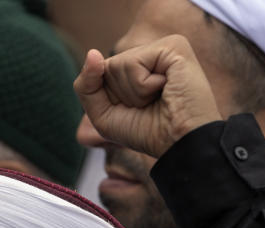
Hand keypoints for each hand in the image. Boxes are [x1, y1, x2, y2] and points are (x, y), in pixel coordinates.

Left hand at [73, 36, 221, 158]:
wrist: (179, 144)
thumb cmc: (147, 132)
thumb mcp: (103, 114)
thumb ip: (86, 85)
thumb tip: (92, 53)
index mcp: (139, 67)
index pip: (100, 72)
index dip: (109, 99)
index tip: (137, 110)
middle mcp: (151, 54)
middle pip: (107, 68)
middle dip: (121, 96)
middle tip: (150, 106)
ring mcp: (163, 47)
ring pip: (117, 65)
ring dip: (134, 93)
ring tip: (160, 98)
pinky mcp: (174, 46)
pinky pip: (133, 63)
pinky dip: (142, 86)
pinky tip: (166, 89)